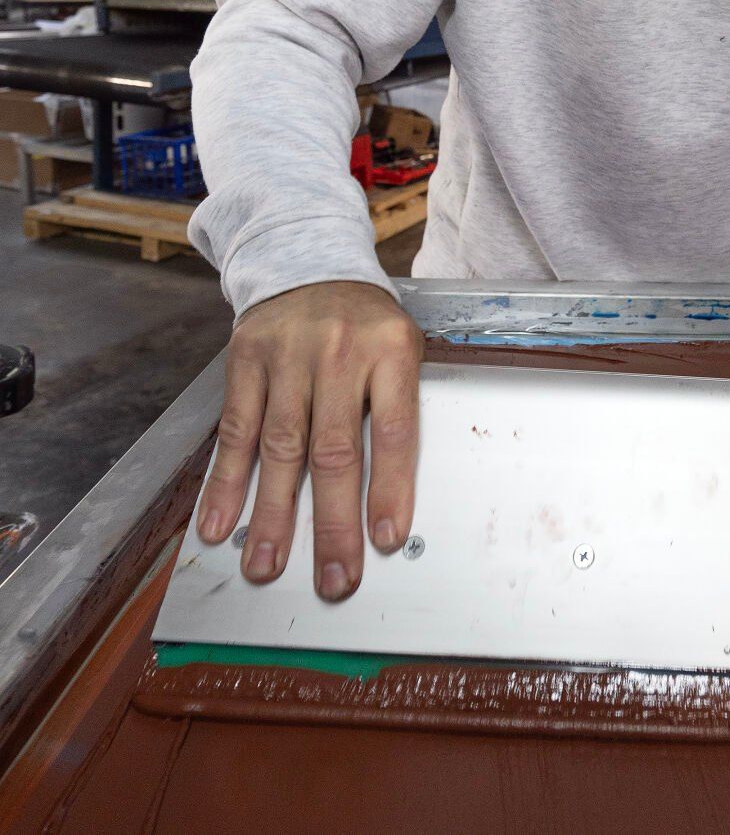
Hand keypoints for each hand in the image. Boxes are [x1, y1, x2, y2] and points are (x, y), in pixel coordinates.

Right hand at [196, 281, 423, 600]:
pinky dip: (226, 480)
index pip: (396, 430)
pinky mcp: (246, 359)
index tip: (385, 539)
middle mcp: (340, 351)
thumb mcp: (399, 349)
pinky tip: (219, 522)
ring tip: (266, 565)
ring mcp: (289, 354)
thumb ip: (394, 410)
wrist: (308, 263)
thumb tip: (385, 503)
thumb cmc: (363, 324)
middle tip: (333, 578)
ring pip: (282, 447)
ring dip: (272, 514)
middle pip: (336, 450)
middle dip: (332, 523)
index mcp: (391, 350)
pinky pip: (236, 428)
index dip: (390, 489)